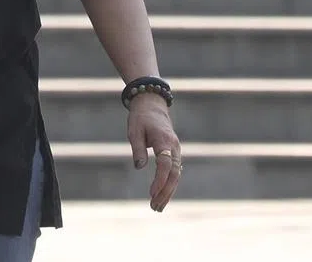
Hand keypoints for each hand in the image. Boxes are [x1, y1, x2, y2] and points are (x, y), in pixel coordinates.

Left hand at [128, 94, 181, 212]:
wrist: (152, 105)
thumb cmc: (140, 118)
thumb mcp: (134, 131)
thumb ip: (138, 149)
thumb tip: (139, 168)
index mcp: (164, 139)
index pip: (165, 164)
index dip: (159, 180)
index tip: (151, 194)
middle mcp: (174, 145)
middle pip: (174, 172)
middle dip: (166, 191)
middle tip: (154, 207)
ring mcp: (176, 149)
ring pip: (176, 174)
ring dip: (168, 191)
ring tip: (157, 207)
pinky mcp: (174, 152)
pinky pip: (175, 170)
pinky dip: (170, 184)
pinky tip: (163, 196)